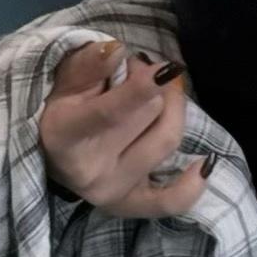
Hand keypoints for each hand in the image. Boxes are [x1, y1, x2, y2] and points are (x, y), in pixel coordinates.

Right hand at [39, 37, 211, 217]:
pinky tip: (205, 163)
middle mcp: (89, 170)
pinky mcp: (131, 206)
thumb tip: (117, 51)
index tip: (165, 68)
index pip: (111, 113)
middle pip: (147, 115)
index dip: (142, 89)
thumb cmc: (62, 109)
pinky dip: (192, 185)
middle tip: (142, 69)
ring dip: (172, 108)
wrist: (50, 154)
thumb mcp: (65, 81)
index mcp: (66, 136)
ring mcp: (112, 191)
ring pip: (166, 140)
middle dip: (153, 83)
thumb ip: (88, 65)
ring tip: (160, 92)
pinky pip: (170, 201)